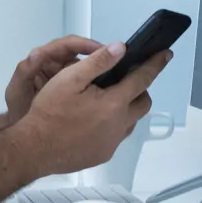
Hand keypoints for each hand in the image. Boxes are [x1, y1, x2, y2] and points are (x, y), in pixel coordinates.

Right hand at [12, 42, 173, 176]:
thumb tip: (121, 48)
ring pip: (131, 121)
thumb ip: (97, 62)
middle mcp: (120, 124)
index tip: (166, 54)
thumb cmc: (50, 110)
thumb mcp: (69, 79)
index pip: (142, 79)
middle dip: (140, 89)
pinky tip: (92, 122)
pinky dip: (113, 124)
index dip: (155, 65)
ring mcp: (113, 142)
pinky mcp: (104, 154)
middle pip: (143, 103)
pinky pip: (117, 136)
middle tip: (124, 81)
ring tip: (104, 101)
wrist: (35, 148)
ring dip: (126, 108)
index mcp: (114, 103)